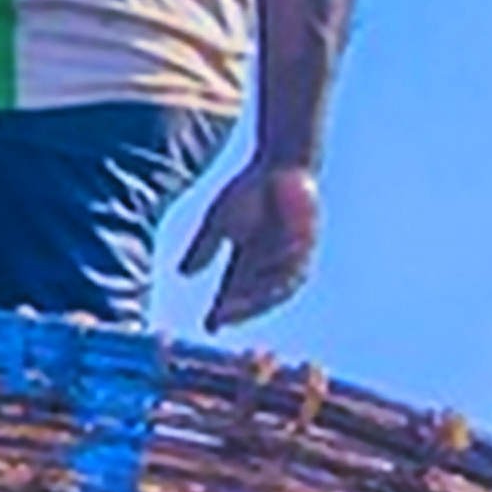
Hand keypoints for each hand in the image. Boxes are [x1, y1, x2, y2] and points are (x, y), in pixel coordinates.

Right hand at [178, 155, 321, 327]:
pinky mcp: (307, 245)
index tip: (209, 325)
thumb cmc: (251, 190)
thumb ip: (204, 248)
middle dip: (239, 309)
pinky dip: (275, 275)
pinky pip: (294, 267)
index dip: (223, 310)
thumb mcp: (219, 221)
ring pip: (275, 287)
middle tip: (222, 318)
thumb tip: (183, 275)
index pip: (234, 292)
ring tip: (238, 306)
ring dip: (256, 298)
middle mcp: (270, 264)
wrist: (283, 165)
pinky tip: (261, 281)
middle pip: (255, 296)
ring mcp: (290, 256)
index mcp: (249, 261)